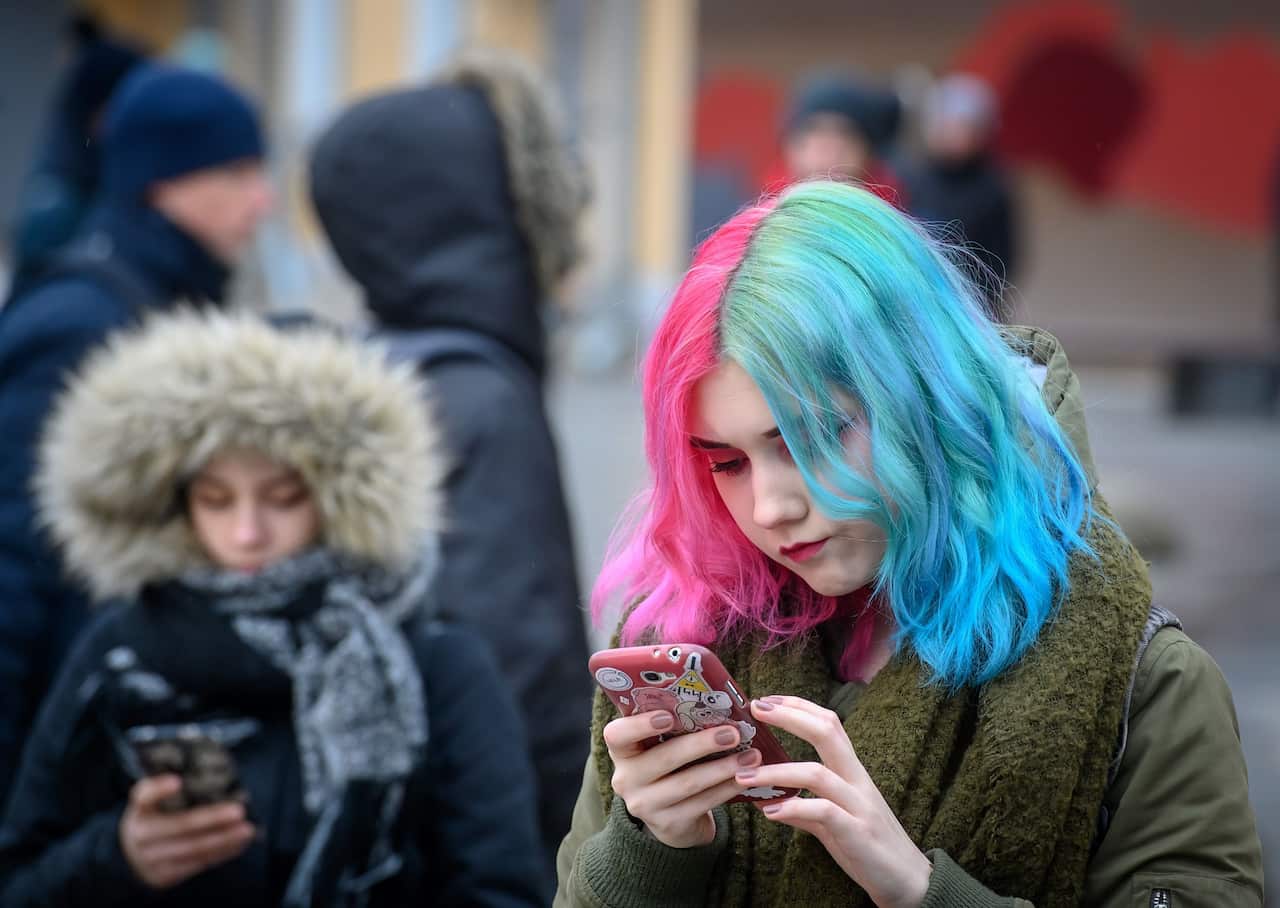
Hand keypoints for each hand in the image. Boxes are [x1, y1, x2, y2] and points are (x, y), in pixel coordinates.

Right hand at [119, 775, 254, 888]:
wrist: (131, 857)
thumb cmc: (155, 818)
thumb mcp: (154, 802)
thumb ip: (175, 790)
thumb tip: (216, 775)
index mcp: (139, 809)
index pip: (144, 796)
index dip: (159, 789)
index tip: (177, 781)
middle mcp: (141, 834)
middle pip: (179, 825)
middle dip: (212, 819)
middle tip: (238, 811)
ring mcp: (150, 858)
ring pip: (192, 848)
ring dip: (223, 839)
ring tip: (246, 829)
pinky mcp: (164, 876)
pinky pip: (197, 864)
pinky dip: (221, 852)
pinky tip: (239, 843)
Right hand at [603, 709, 762, 847]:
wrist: (670, 817)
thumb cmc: (669, 766)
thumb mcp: (659, 746)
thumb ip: (672, 726)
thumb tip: (713, 700)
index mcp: (622, 751)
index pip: (616, 735)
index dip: (640, 725)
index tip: (668, 716)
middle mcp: (626, 779)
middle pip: (664, 758)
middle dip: (702, 744)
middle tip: (733, 732)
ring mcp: (645, 805)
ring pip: (688, 783)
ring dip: (723, 767)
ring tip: (751, 755)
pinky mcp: (668, 824)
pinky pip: (702, 803)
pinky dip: (727, 788)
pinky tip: (744, 777)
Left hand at [734, 696, 931, 907]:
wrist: (909, 881)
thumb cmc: (869, 847)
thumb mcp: (833, 823)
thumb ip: (804, 808)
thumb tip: (769, 802)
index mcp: (851, 772)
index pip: (828, 724)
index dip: (798, 707)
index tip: (766, 700)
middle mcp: (856, 781)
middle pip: (827, 733)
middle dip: (790, 716)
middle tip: (756, 709)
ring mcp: (858, 805)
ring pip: (817, 774)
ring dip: (776, 771)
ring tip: (743, 776)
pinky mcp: (857, 833)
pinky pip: (824, 812)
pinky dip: (794, 808)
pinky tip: (769, 812)